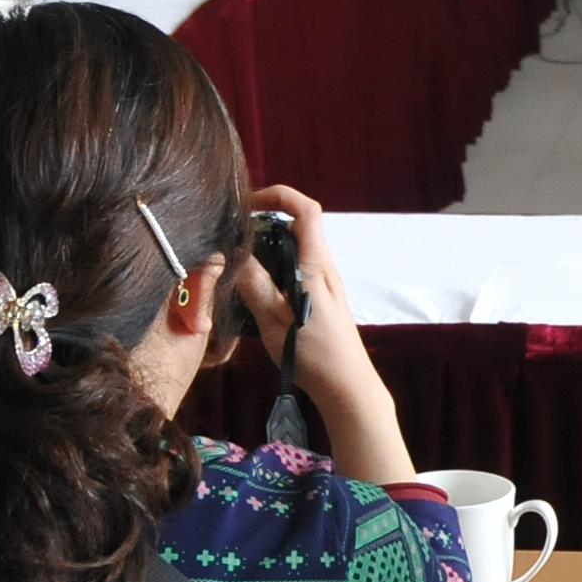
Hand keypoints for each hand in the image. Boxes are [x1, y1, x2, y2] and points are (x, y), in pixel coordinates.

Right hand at [231, 183, 419, 481]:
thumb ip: (254, 284)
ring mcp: (324, 284)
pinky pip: (295, 271)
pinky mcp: (321, 300)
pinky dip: (274, 271)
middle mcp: (324, 268)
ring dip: (267, 251)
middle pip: (297, 227)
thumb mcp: (275, 319)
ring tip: (239, 267)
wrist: (347, 386)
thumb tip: (234, 253)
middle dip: (265, 225)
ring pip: (294, 251)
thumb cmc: (314, 353)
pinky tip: (255, 292)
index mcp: (315, 265)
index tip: (249, 205)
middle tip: (234, 240)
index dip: (279, 195)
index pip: (307, 210)